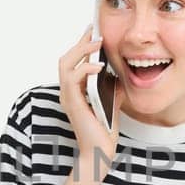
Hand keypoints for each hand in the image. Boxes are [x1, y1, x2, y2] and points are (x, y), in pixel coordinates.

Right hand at [56, 24, 124, 182]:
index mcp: (74, 91)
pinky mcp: (73, 103)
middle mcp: (68, 92)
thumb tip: (119, 76)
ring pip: (65, 64)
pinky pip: (73, 79)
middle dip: (80, 43)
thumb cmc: (103, 132)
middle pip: (65, 58)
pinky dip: (85, 69)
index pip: (73, 62)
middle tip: (95, 32)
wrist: (100, 153)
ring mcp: (68, 97)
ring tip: (97, 44)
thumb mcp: (112, 104)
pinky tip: (99, 66)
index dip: (81, 45)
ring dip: (81, 51)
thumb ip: (112, 89)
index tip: (93, 31)